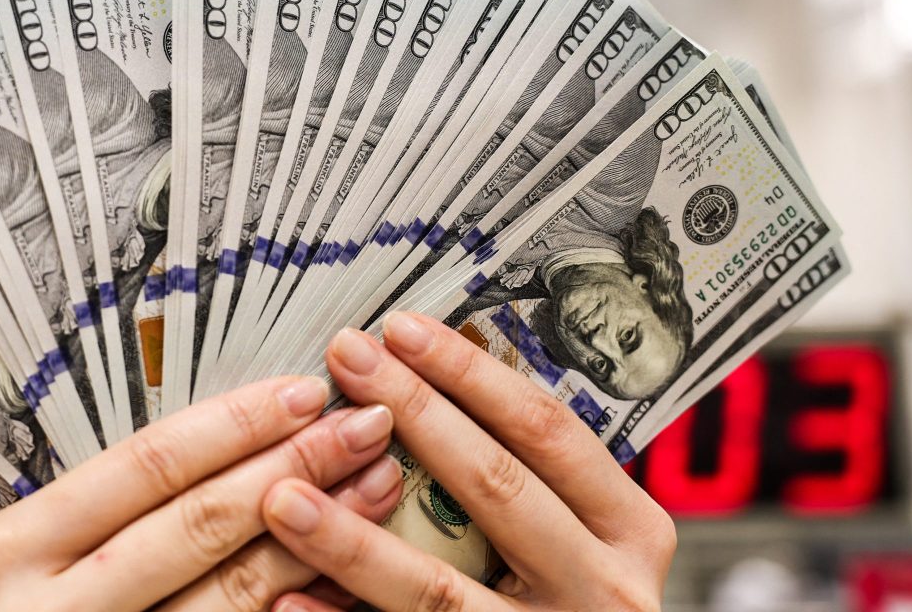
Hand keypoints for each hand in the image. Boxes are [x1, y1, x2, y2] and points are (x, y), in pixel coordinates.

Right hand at [0, 375, 401, 611]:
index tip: (304, 391)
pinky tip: (344, 586)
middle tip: (367, 426)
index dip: (234, 425)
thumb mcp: (4, 571)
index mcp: (7, 555)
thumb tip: (220, 451)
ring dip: (315, 539)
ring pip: (231, 598)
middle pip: (199, 525)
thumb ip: (90, 520)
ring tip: (375, 488)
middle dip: (295, 466)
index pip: (143, 468)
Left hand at [262, 314, 676, 611]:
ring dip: (352, 539)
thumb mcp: (578, 537)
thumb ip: (521, 477)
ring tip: (283, 497)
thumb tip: (417, 384)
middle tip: (344, 361)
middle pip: (495, 484)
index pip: (546, 428)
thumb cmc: (569, 600)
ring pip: (438, 587)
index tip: (400, 327)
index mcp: (628, 529)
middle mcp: (604, 588)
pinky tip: (289, 598)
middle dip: (413, 412)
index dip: (471, 373)